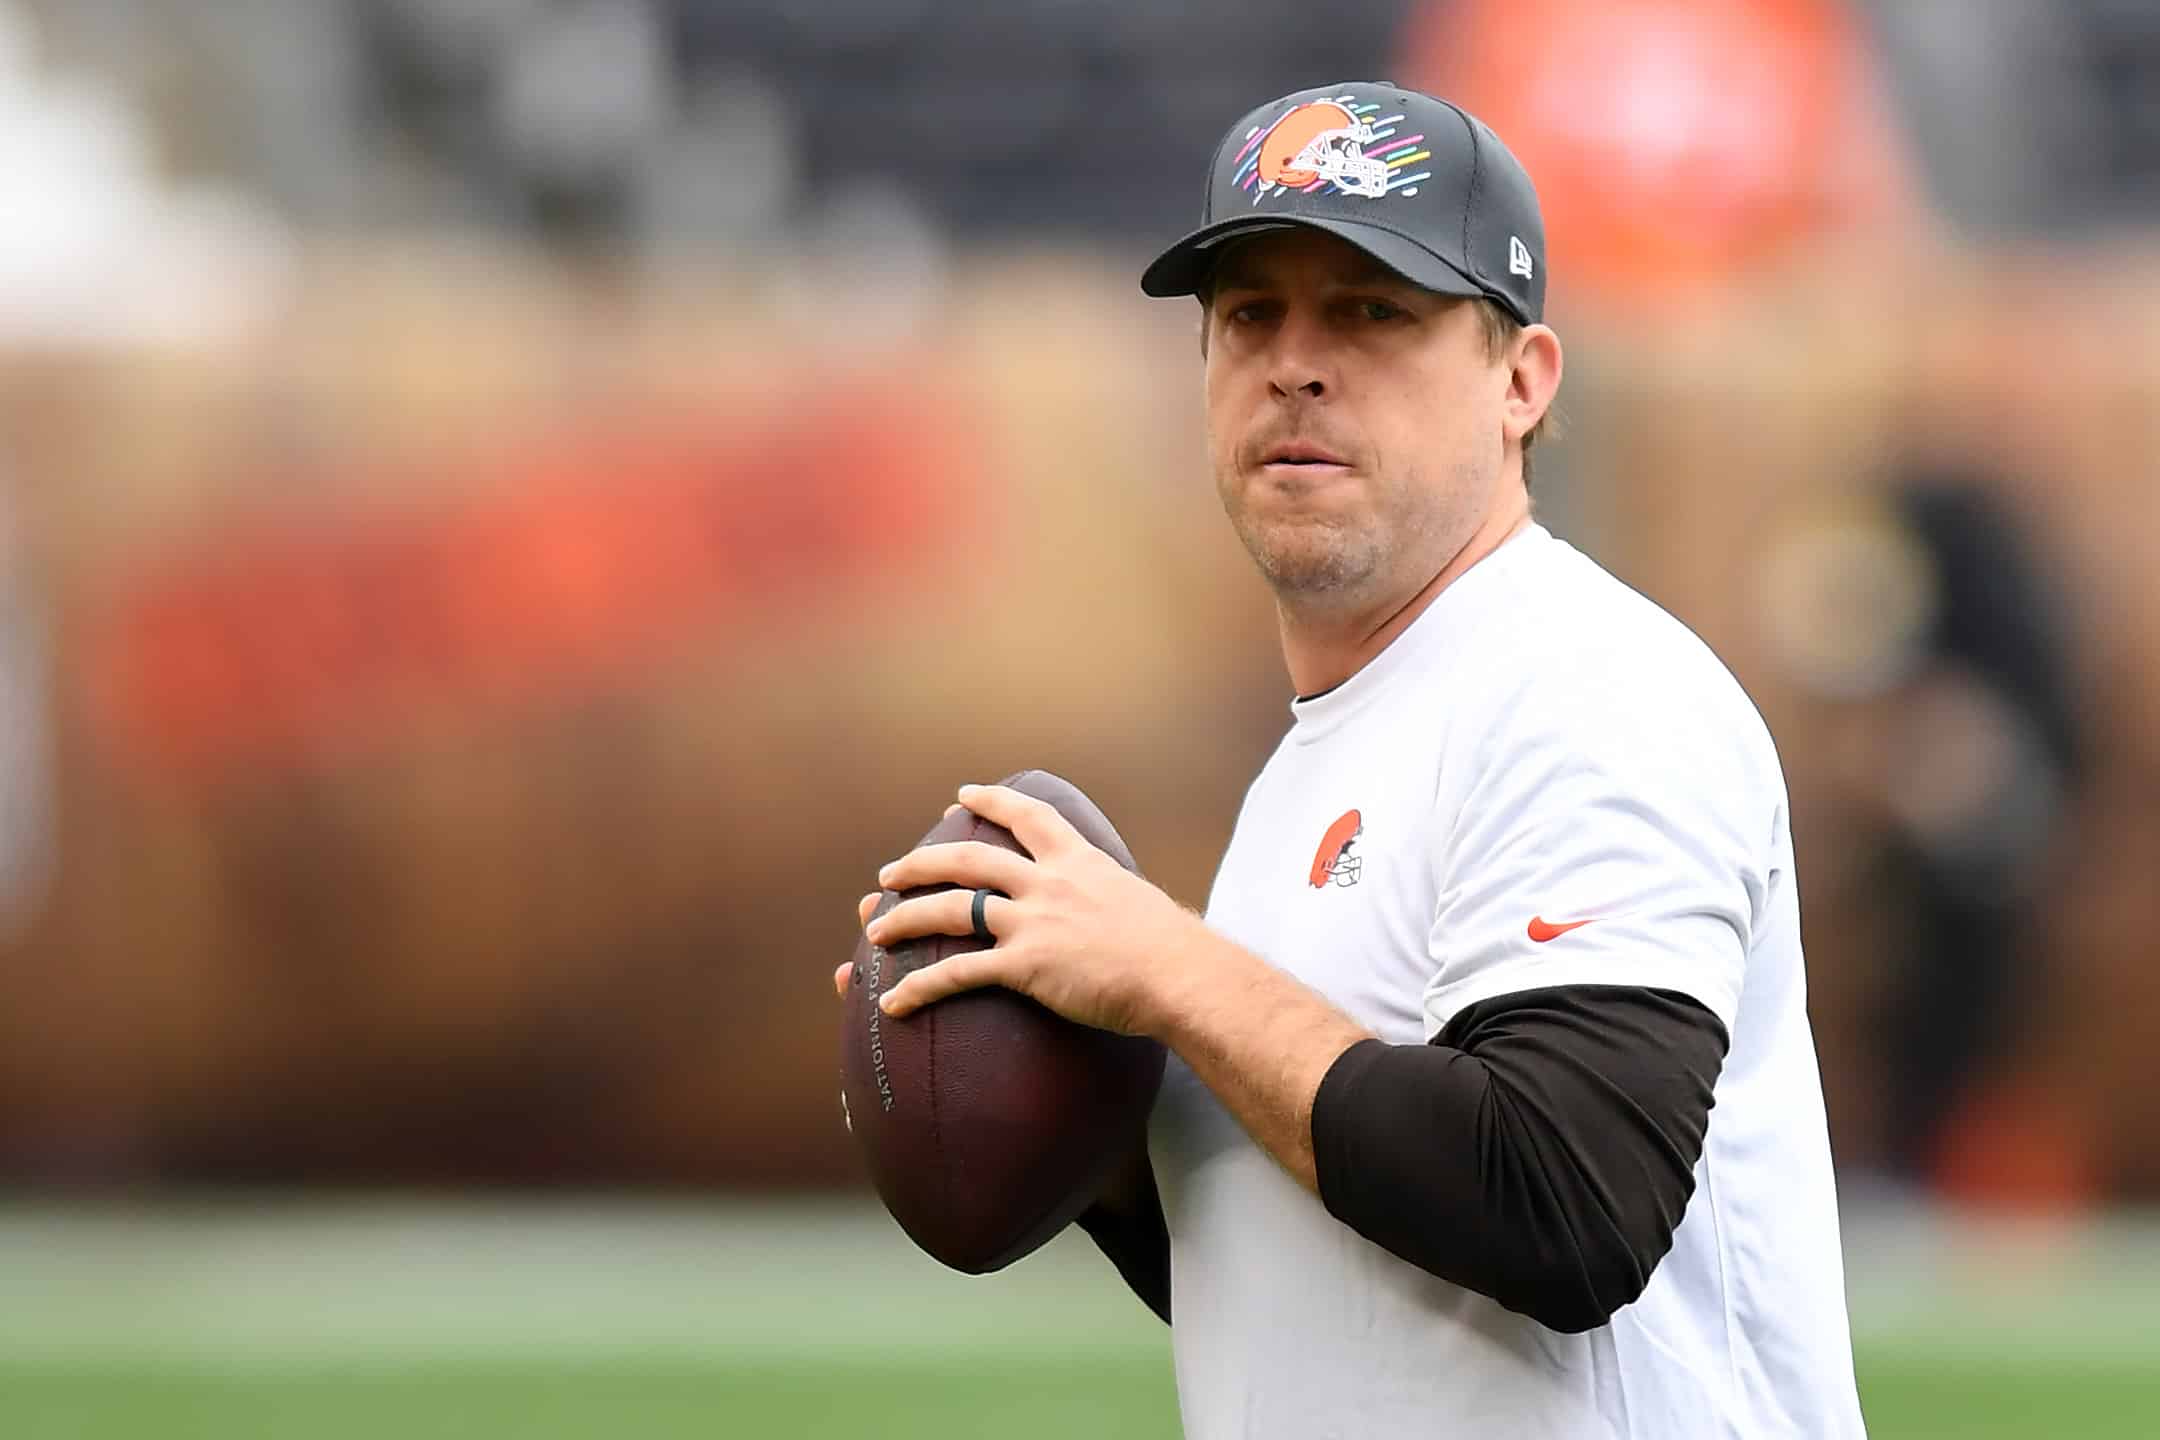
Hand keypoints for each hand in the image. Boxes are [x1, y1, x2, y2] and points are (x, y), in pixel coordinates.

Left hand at [858, 783, 1207, 1036]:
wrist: (1180, 974)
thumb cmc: (1172, 949)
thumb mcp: (1139, 902)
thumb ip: (1112, 898)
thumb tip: (1119, 908)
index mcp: (1078, 862)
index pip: (1028, 816)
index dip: (991, 800)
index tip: (962, 794)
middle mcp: (1048, 883)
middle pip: (969, 859)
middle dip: (922, 864)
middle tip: (890, 875)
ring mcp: (1034, 921)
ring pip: (952, 909)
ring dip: (907, 918)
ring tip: (876, 931)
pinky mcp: (1025, 965)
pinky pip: (958, 973)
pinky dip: (920, 986)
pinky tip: (894, 1001)